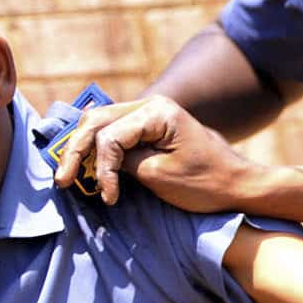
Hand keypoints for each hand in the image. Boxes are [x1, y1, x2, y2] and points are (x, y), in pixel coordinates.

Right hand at [54, 95, 267, 210]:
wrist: (238, 185)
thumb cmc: (206, 183)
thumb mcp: (160, 175)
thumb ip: (123, 162)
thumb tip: (94, 158)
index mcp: (157, 112)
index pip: (109, 136)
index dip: (102, 168)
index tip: (108, 197)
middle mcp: (151, 105)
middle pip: (96, 121)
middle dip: (77, 151)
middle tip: (63, 180)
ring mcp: (150, 114)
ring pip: (100, 123)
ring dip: (83, 148)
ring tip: (69, 174)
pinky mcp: (149, 127)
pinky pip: (114, 131)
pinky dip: (98, 147)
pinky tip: (85, 162)